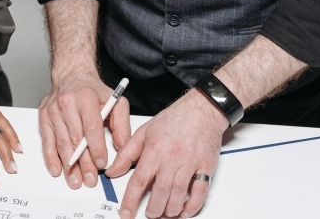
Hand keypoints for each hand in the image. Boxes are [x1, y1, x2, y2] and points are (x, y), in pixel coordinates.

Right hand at [39, 72, 130, 188]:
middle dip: (83, 162)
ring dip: (68, 165)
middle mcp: (67, 103)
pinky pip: (47, 140)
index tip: (101, 163)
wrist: (72, 76)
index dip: (96, 147)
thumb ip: (122, 124)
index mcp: (86, 97)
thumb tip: (122, 147)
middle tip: (90, 179)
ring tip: (75, 180)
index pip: (91, 127)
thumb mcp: (115, 102)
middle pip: (76, 138)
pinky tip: (57, 169)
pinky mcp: (44, 116)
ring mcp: (53, 110)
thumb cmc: (94, 91)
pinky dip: (51, 157)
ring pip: (62, 142)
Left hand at [105, 90, 227, 218]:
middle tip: (150, 214)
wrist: (201, 110)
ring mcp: (190, 163)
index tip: (126, 213)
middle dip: (153, 209)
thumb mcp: (144, 132)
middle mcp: (172, 157)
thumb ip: (127, 154)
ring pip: (178, 194)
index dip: (130, 200)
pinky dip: (192, 206)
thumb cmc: (174, 119)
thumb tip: (113, 171)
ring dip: (170, 210)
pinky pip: (200, 192)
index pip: (139, 181)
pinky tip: (185, 210)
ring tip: (165, 213)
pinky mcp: (206, 166)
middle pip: (160, 192)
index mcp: (154, 149)